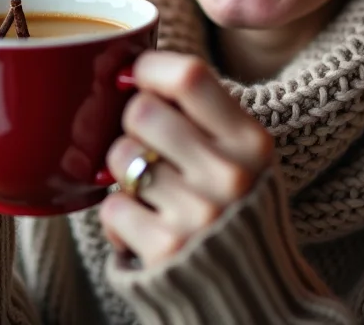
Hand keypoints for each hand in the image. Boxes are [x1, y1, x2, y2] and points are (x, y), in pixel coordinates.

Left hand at [99, 52, 273, 267]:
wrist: (253, 297)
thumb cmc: (233, 212)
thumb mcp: (242, 159)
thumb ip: (204, 116)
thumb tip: (135, 66)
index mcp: (252, 143)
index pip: (190, 76)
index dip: (150, 67)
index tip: (135, 75)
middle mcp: (231, 175)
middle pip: (143, 112)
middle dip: (131, 125)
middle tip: (147, 147)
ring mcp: (198, 214)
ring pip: (120, 156)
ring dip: (122, 173)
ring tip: (150, 193)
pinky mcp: (165, 250)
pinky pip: (111, 206)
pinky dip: (119, 217)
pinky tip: (145, 229)